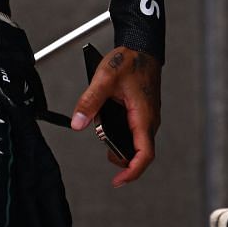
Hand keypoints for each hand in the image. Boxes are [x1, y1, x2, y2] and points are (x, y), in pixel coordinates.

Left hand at [71, 47, 160, 186]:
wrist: (142, 46)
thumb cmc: (129, 60)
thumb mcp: (105, 78)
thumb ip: (90, 101)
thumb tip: (77, 123)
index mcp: (143, 116)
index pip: (144, 154)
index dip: (132, 172)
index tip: (118, 181)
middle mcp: (149, 120)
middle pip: (139, 153)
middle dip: (121, 158)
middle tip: (104, 148)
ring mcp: (148, 117)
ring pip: (137, 143)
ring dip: (121, 145)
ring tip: (105, 133)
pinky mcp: (144, 112)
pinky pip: (135, 132)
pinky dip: (122, 134)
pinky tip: (110, 124)